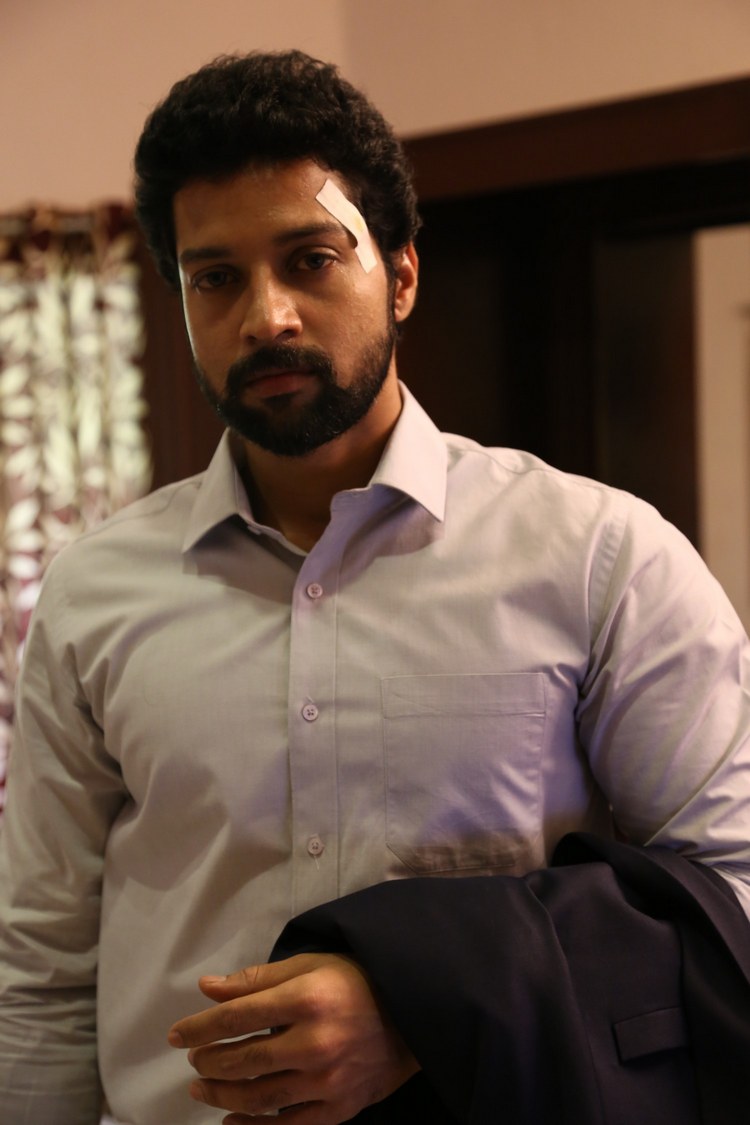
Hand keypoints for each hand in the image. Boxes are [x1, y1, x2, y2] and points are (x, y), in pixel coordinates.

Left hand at [168, 952, 419, 1122]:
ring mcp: (327, 1081)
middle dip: (209, 1061)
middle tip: (194, 1059)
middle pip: (243, 1060)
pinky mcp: (338, 1109)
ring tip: (202, 1087)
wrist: (414, 1013)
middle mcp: (315, 1042)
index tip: (177, 1035)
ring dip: (222, 1094)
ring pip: (259, 1097)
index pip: (237, 1017)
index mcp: (306, 998)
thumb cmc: (356, 981)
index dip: (200, 1028)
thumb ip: (257, 979)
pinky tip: (231, 1120)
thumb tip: (207, 988)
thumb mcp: (309, 965)